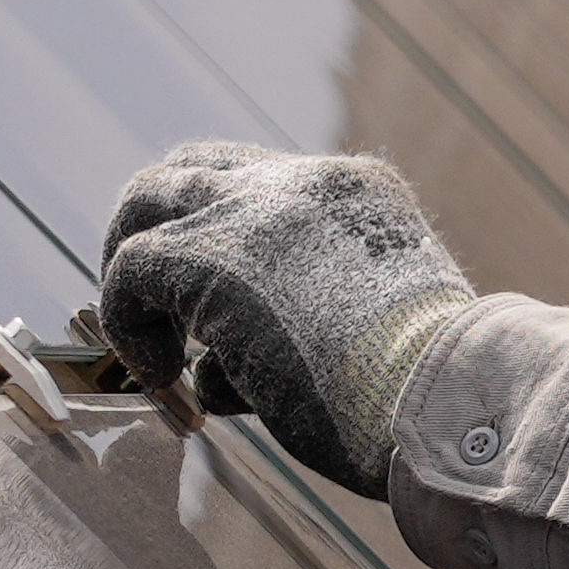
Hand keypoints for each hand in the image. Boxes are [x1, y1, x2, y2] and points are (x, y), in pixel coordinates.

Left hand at [96, 141, 471, 498]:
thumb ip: (314, 313)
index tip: (221, 304)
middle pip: (192, 168)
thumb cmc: (426, 395)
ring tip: (148, 344)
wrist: (439, 399)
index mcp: (357, 192)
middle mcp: (300, 183)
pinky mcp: (204, 257)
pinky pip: (128, 271)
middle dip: (158, 228)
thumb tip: (229, 363)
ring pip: (146, 200)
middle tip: (156, 302)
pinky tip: (162, 379)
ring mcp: (250, 210)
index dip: (227, 235)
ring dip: (134, 271)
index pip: (265, 184)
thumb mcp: (381, 326)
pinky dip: (129, 325)